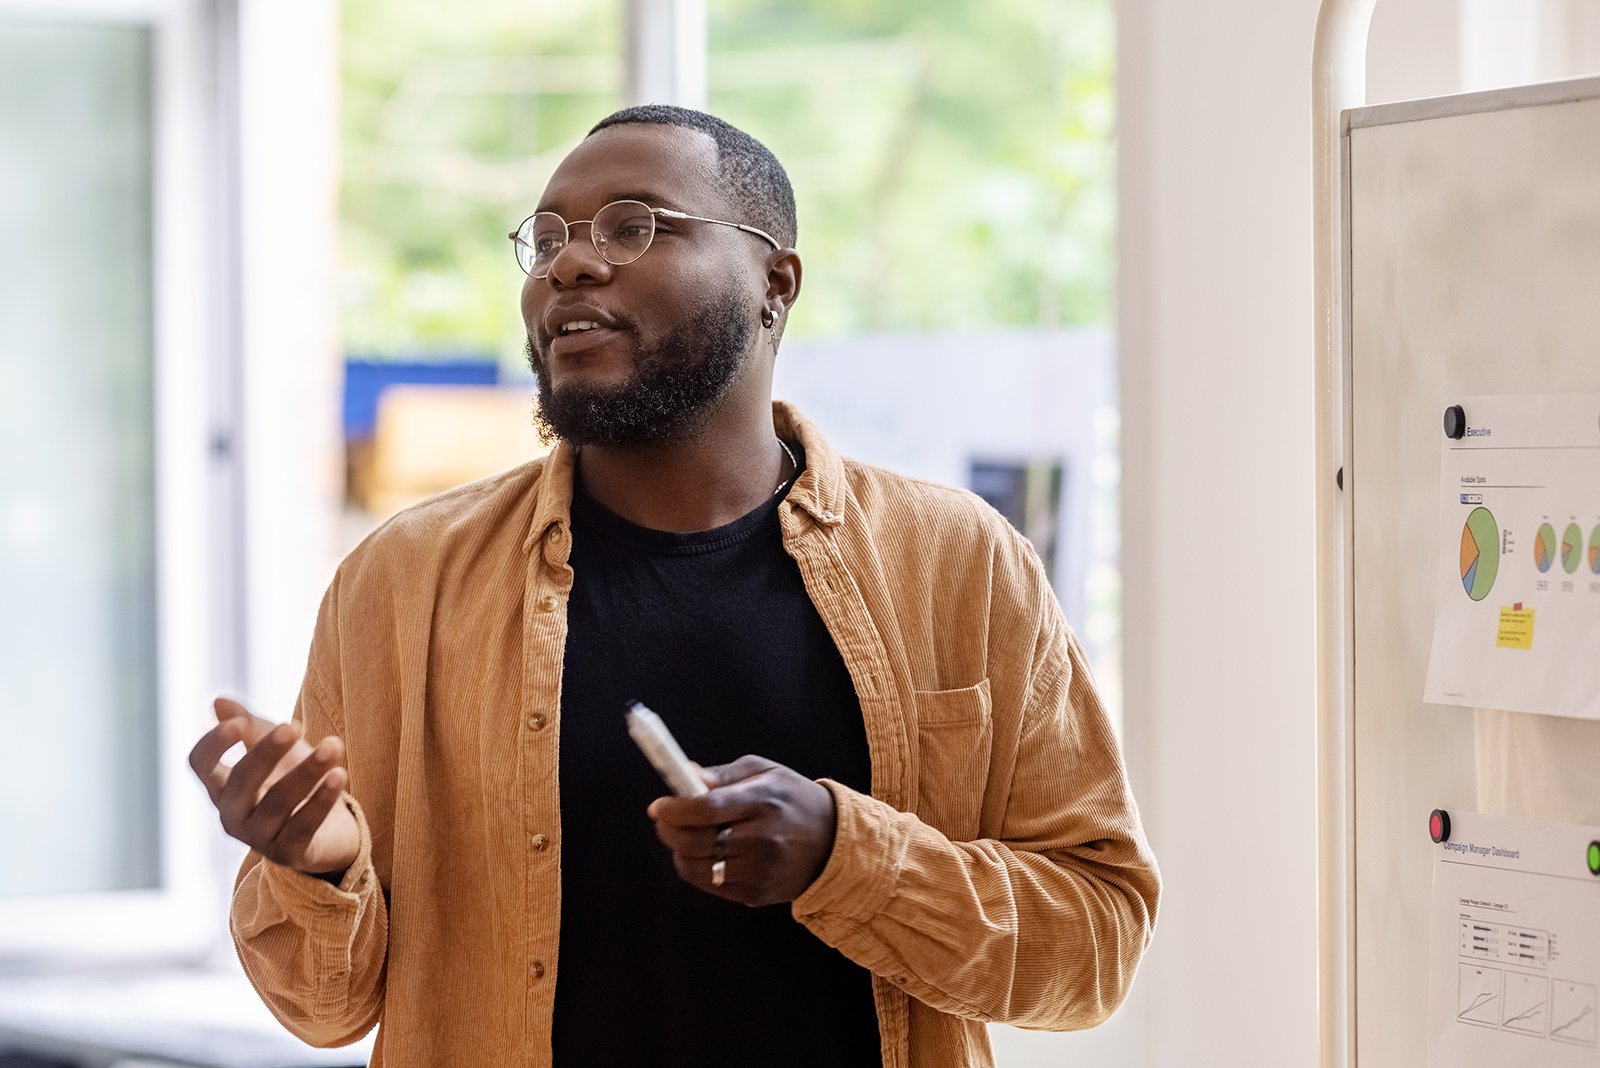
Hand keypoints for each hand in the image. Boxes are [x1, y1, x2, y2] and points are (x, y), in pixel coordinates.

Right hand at [188, 697, 359, 877]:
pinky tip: (340, 775)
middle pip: (241, 780)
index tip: (239, 723)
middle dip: (266, 752)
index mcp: (222, 787)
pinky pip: (304, 825)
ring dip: (307, 770)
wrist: (331, 829)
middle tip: (293, 727)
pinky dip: (322, 799)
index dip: (214, 743)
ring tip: (334, 744)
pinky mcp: (290, 854)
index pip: (200, 763)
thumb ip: (249, 726)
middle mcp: (233, 815)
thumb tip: (218, 701)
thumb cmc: (293, 781)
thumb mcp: (275, 749)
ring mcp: (259, 838)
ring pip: (279, 802)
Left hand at [647, 755, 836, 906]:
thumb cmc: (793, 799)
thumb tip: (684, 774)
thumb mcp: (765, 772)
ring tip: (686, 837)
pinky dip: (699, 869)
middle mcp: (762, 839)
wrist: (834, 842)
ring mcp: (759, 870)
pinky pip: (711, 885)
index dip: (675, 809)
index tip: (659, 806)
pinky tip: (707, 854)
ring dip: (680, 852)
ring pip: (697, 868)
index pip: (707, 808)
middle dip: (669, 831)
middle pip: (696, 841)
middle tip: (665, 820)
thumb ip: (723, 775)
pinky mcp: (757, 894)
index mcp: (762, 801)